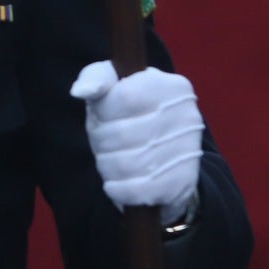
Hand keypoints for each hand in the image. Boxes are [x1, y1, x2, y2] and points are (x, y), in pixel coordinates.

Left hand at [71, 60, 203, 223]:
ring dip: (107, 165)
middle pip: (122, 134)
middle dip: (102, 142)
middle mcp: (187, 115)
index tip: (102, 117)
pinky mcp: (182, 182)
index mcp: (171, 86)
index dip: (104, 113)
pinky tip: (117, 182)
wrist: (168, 154)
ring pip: (126, 164)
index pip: (125, 97)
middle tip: (104, 143)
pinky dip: (118, 189)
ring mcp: (188, 150)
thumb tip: (80, 91)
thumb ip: (96, 79)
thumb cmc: (131, 114)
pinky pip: (137, 190)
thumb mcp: (113, 87)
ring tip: (111, 160)